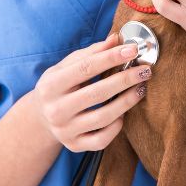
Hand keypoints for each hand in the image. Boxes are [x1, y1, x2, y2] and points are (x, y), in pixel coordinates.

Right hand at [31, 34, 150, 151]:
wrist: (40, 119)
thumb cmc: (59, 86)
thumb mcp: (66, 66)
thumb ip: (91, 53)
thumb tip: (116, 39)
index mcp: (51, 85)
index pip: (86, 67)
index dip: (111, 57)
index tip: (133, 50)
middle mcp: (56, 109)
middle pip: (98, 93)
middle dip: (125, 79)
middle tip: (145, 71)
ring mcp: (65, 130)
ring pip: (104, 117)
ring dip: (127, 101)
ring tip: (140, 88)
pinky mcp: (74, 146)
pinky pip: (102, 139)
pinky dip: (117, 126)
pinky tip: (123, 114)